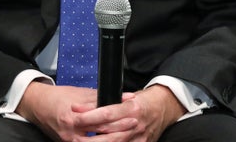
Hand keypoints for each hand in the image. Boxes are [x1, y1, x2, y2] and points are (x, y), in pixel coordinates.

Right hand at [16, 82, 185, 141]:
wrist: (37, 106)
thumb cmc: (57, 97)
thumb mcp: (79, 94)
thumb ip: (102, 97)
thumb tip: (123, 97)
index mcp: (73, 117)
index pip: (101, 118)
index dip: (119, 116)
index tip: (133, 113)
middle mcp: (71, 133)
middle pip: (103, 136)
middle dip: (122, 132)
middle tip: (136, 125)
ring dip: (115, 141)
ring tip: (129, 135)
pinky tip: (113, 141)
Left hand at [72, 85, 186, 141]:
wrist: (163, 108)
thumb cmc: (142, 101)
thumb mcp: (127, 97)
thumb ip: (109, 102)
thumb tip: (86, 106)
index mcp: (131, 108)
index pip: (106, 112)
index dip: (88, 113)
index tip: (74, 110)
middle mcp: (135, 124)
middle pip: (107, 131)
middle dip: (88, 130)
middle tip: (72, 127)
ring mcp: (138, 137)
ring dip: (95, 141)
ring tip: (80, 138)